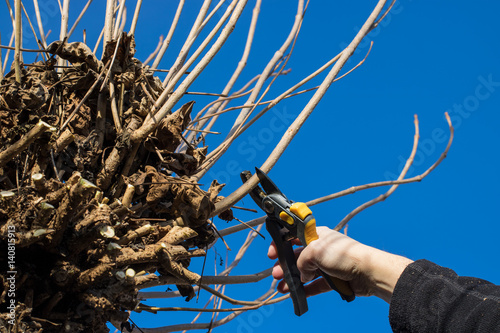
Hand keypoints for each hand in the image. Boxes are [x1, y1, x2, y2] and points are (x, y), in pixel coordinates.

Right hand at [268, 226, 412, 302]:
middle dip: (284, 264)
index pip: (294, 235)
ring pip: (305, 272)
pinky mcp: (333, 279)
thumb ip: (302, 260)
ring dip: (292, 279)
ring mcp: (327, 264)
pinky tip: (296, 294)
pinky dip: (306, 289)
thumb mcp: (315, 251)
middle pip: (297, 256)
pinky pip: (316, 285)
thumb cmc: (343, 254)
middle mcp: (321, 248)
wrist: (368, 271)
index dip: (281, 242)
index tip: (272, 252)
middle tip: (276, 273)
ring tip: (282, 287)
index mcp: (316, 235)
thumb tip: (302, 273)